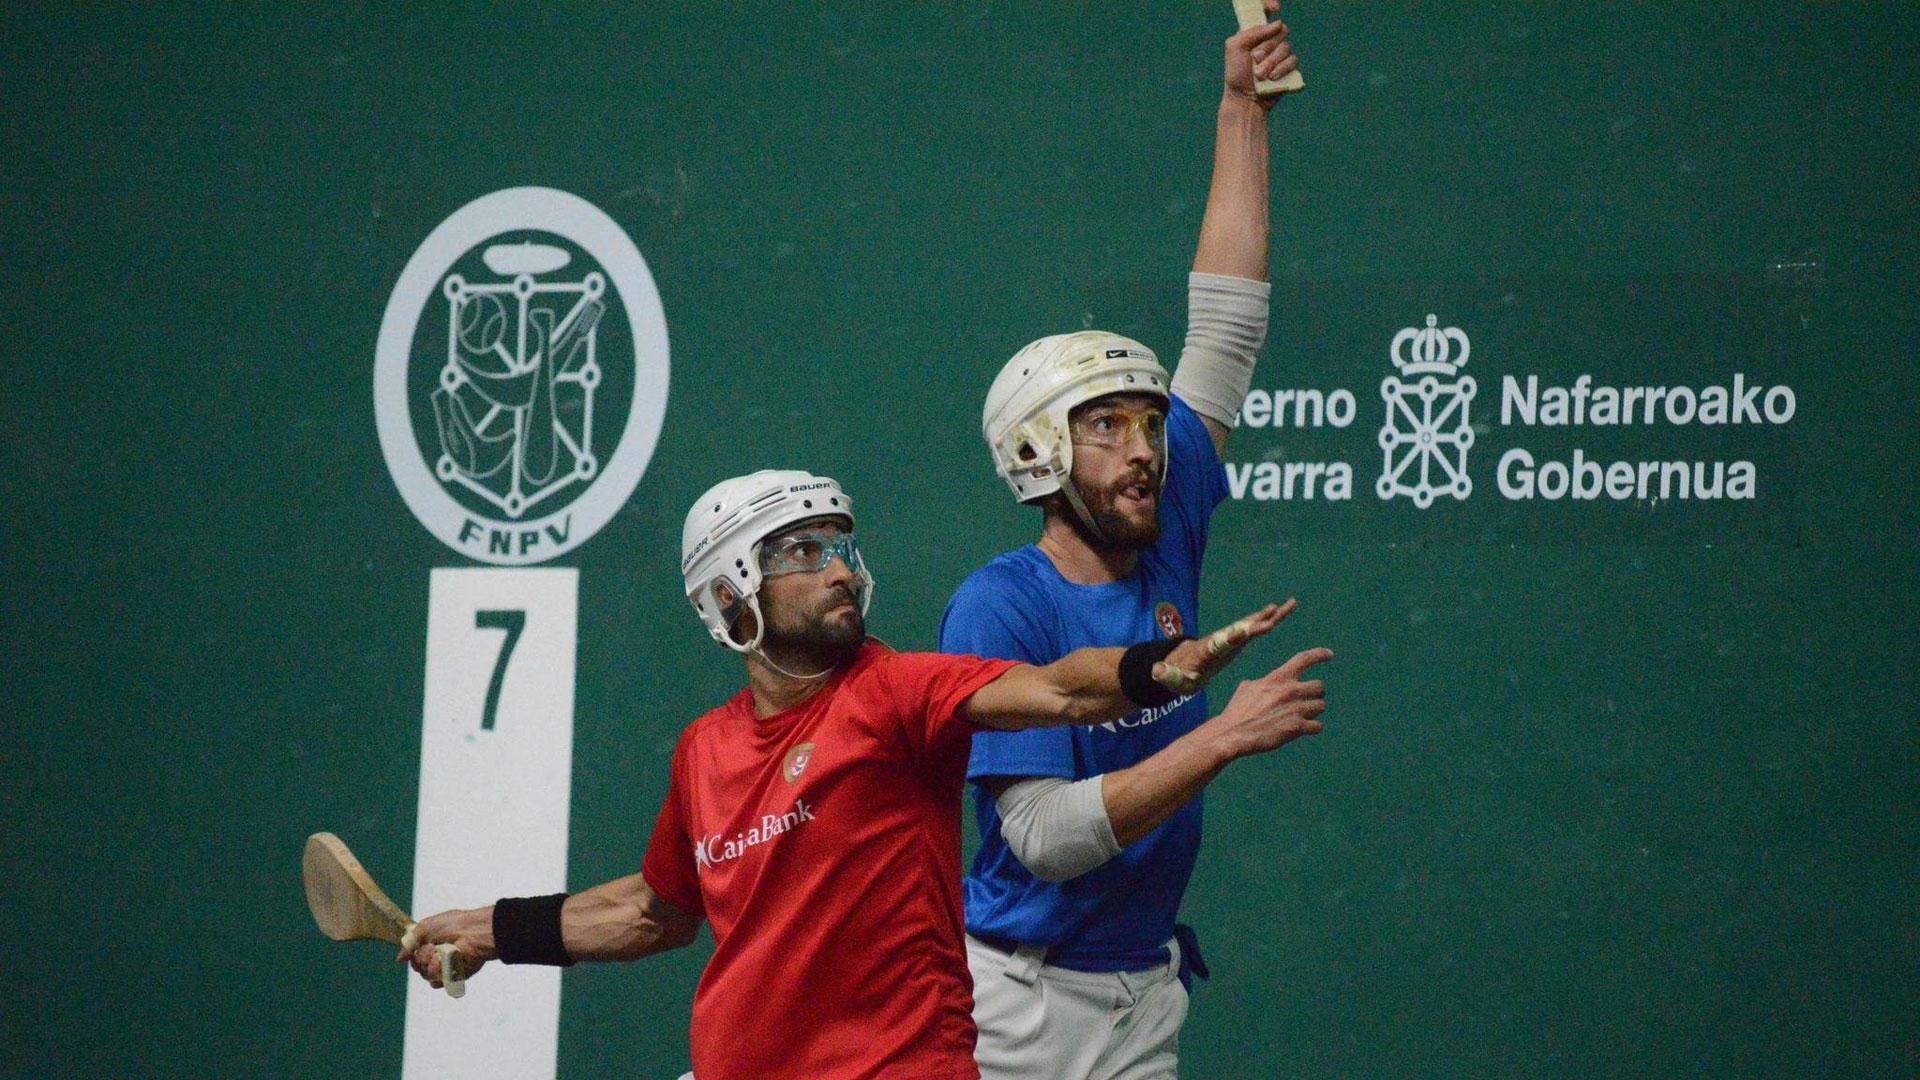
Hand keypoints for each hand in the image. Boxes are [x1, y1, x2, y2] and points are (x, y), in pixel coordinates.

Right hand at [395, 907, 495, 988]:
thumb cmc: (453, 925)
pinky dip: (438, 970)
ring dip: (429, 963)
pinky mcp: (455, 977)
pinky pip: (437, 982)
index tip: (417, 947)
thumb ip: (409, 943)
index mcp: (434, 946)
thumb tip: (400, 959)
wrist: (473, 931)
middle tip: (433, 946)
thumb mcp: (424, 927)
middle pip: (419, 968)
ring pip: (426, 976)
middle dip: (421, 957)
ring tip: (441, 952)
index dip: (413, 955)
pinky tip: (446, 960)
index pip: (416, 959)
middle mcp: (440, 958)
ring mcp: (448, 968)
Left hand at [1152, 599, 1293, 693]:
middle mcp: (1221, 638)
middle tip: (1276, 611)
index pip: (1221, 642)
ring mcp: (1229, 637)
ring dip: (1270, 615)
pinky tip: (1282, 611)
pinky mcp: (1236, 639)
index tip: (1246, 630)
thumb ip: (1165, 675)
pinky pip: (1255, 627)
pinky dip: (1269, 619)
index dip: (1232, 637)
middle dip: (1257, 621)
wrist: (1178, 663)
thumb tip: (1157, 672)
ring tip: (1290, 604)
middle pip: (1241, 627)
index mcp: (1208, 649)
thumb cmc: (1177, 675)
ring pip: (1251, 623)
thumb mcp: (1169, 678)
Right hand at [1206, 643, 1331, 758]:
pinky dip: (1312, 728)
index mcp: (1277, 678)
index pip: (1304, 659)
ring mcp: (1295, 709)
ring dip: (1313, 712)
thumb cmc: (1237, 712)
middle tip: (1307, 701)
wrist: (1232, 734)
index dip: (1319, 654)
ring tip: (1301, 717)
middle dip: (1315, 694)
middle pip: (1319, 687)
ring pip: (1320, 706)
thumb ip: (1263, 683)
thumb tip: (1265, 682)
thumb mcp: (1247, 689)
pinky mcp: (1297, 728)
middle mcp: (1289, 690)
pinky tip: (1302, 730)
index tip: (1329, 655)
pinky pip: (1317, 726)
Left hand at [1224, 4, 1296, 108]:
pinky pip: (1293, 61)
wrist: (1245, 99)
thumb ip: (1252, 32)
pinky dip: (1282, 70)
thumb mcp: (1235, 48)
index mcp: (1255, 34)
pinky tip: (1272, 79)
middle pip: (1281, 32)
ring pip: (1286, 48)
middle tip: (1255, 59)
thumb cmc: (1236, 75)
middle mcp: (1269, 42)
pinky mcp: (1289, 69)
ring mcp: (1280, 55)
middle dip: (1267, 47)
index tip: (1275, 8)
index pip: (1265, 13)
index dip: (1270, 6)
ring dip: (1272, 63)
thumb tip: (1277, 24)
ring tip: (1260, 75)